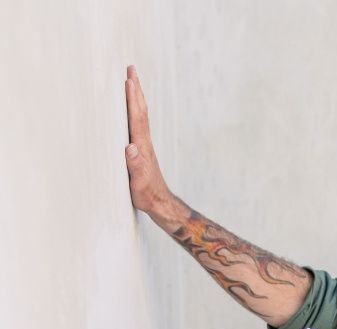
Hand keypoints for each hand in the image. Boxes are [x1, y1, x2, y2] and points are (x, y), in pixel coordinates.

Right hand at [124, 65, 171, 215]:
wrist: (160, 203)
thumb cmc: (147, 195)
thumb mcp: (139, 183)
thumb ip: (135, 166)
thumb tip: (130, 147)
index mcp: (142, 147)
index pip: (137, 119)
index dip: (132, 100)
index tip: (128, 80)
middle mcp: (144, 143)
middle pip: (140, 111)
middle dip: (136, 90)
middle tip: (131, 69)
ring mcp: (144, 146)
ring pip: (140, 116)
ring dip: (136, 97)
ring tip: (131, 81)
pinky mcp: (142, 150)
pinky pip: (137, 124)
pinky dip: (134, 111)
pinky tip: (131, 109)